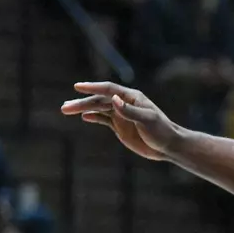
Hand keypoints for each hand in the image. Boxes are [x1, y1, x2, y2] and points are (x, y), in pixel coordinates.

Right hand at [61, 82, 180, 160]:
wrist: (168, 146)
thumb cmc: (161, 131)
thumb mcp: (147, 120)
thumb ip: (129, 110)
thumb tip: (113, 99)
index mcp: (132, 98)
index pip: (109, 89)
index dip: (93, 87)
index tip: (77, 87)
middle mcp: (125, 104)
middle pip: (100, 100)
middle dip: (82, 102)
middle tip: (64, 107)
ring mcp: (121, 115)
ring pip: (98, 109)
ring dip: (83, 109)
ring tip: (66, 110)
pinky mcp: (120, 126)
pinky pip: (103, 119)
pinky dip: (93, 117)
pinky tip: (84, 116)